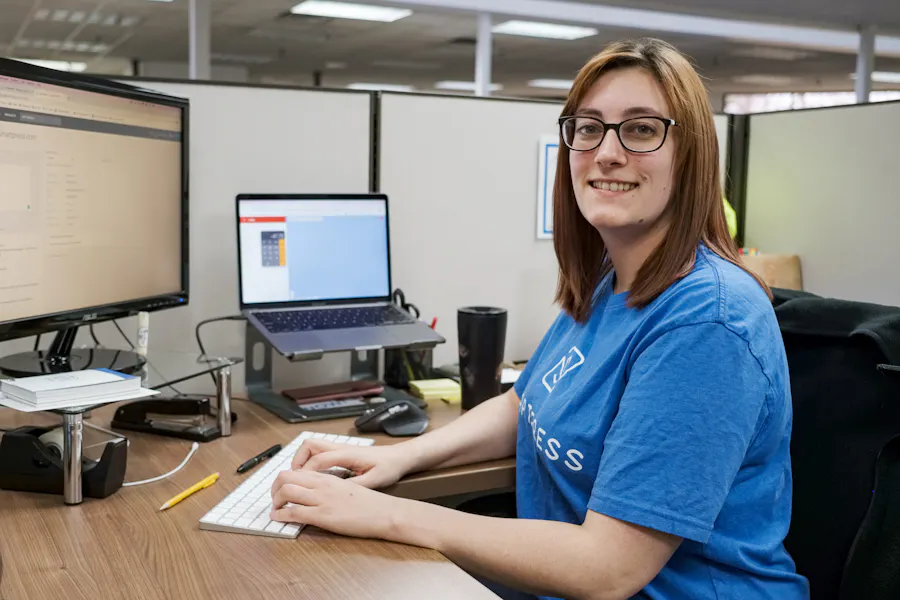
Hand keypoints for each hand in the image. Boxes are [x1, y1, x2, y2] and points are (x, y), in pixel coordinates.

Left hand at [270, 470, 403, 539]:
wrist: (385, 512)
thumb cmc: (370, 503)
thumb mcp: (348, 488)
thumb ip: (330, 487)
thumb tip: (316, 493)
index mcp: (328, 477)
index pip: (296, 471)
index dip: (283, 480)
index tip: (282, 489)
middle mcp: (322, 484)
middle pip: (286, 477)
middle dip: (274, 488)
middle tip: (274, 498)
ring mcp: (321, 499)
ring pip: (286, 491)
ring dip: (275, 500)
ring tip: (275, 508)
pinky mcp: (322, 515)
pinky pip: (294, 512)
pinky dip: (281, 514)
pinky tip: (278, 517)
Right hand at [290, 439, 413, 488]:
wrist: (401, 456)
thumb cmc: (390, 467)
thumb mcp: (376, 480)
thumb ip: (355, 486)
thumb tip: (335, 493)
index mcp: (347, 454)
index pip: (318, 459)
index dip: (304, 473)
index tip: (297, 487)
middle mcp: (341, 448)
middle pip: (310, 445)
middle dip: (298, 460)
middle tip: (294, 479)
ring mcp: (341, 448)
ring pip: (313, 446)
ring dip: (303, 459)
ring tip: (300, 479)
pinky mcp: (343, 452)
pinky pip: (321, 452)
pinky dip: (311, 461)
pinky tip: (314, 477)